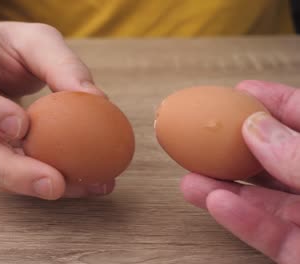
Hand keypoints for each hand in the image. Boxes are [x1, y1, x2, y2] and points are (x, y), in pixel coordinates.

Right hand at [0, 22, 111, 199]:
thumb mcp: (33, 40)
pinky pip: (11, 178)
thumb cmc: (3, 49)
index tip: (20, 125)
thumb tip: (95, 99)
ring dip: (33, 185)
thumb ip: (59, 63)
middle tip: (53, 183)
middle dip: (9, 171)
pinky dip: (46, 182)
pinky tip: (83, 184)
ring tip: (82, 187)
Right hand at [181, 81, 299, 263]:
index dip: (274, 102)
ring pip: (262, 199)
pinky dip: (238, 220)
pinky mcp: (299, 253)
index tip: (241, 91)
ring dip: (223, 186)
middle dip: (234, 147)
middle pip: (274, 160)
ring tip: (190, 176)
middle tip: (202, 137)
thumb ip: (298, 155)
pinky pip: (266, 234)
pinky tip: (214, 202)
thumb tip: (255, 127)